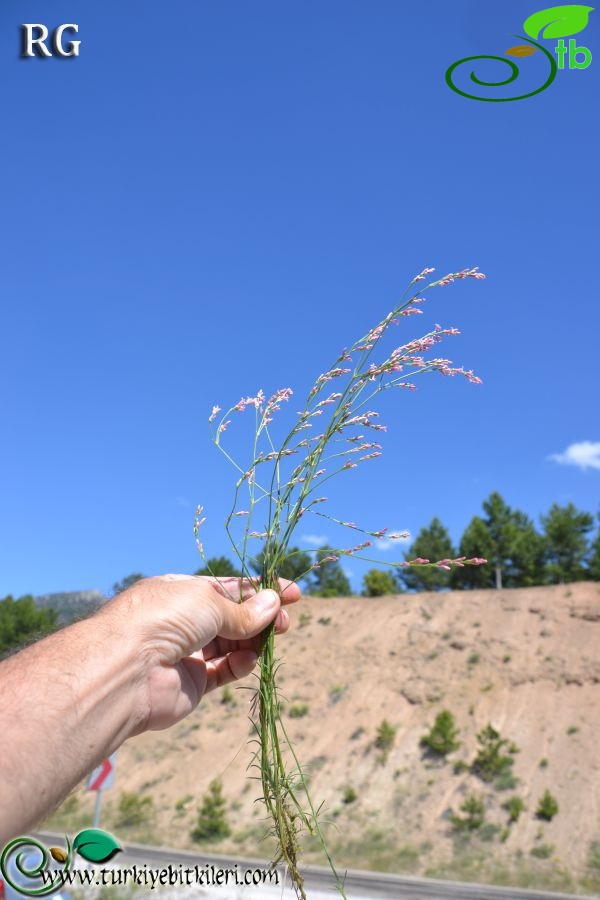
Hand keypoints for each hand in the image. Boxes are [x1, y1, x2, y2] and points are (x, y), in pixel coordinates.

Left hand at [109, 574, 300, 731]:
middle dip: (261, 617)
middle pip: (232, 617)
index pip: (226, 587)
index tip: (291, 591)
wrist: (128, 670)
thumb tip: (272, 604)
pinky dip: (239, 665)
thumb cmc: (163, 619)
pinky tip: (248, 659)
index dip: (259, 589)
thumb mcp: (208, 602)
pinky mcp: (191, 683)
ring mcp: (186, 652)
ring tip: (273, 637)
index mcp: (180, 592)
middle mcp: (182, 621)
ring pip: (231, 644)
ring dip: (254, 640)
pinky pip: (223, 671)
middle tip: (285, 620)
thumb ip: (242, 610)